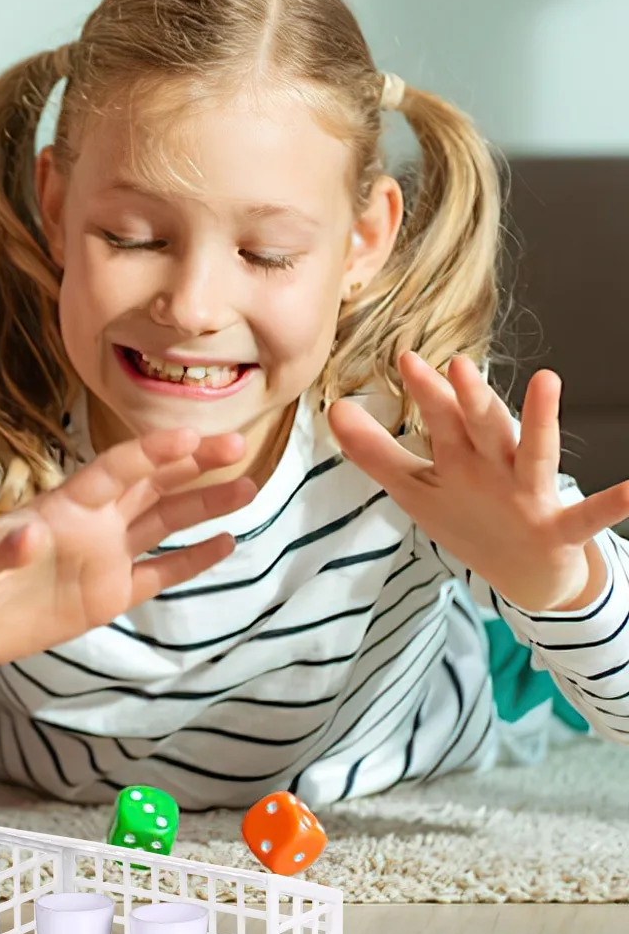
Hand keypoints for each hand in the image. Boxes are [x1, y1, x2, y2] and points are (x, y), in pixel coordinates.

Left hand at [0, 427, 257, 667]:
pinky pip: (159, 572)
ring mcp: (104, 557)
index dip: (151, 452)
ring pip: (164, 522)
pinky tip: (227, 542)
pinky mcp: (108, 594)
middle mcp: (92, 524)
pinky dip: (193, 559)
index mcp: (63, 507)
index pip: (115, 470)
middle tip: (238, 445)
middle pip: (152, 485)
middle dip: (193, 464)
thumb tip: (29, 535)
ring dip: (204, 504)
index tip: (191, 434)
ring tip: (248, 485)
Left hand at [327, 353, 628, 611]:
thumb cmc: (472, 520)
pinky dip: (613, 503)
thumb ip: (375, 452)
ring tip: (548, 380)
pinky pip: (587, 517)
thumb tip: (332, 410)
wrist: (528, 577)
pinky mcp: (558, 530)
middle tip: (458, 363)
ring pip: (534, 455)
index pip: (443, 420)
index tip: (405, 356)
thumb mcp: (419, 488)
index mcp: (466, 457)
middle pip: (483, 428)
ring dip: (539, 420)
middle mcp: (500, 467)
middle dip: (471, 398)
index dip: (426, 392)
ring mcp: (532, 495)